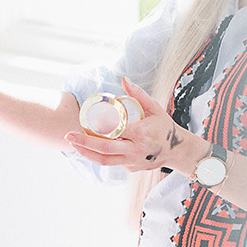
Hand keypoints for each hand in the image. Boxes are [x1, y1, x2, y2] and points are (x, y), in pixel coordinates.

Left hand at [64, 77, 204, 173]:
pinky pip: (111, 162)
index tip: (85, 121)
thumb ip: (138, 94)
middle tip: (68, 135)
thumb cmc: (164, 127)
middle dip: (85, 142)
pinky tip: (88, 147)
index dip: (100, 127)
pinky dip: (98, 155)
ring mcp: (133, 161)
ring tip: (72, 144)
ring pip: (105, 160)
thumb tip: (124, 79)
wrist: (177, 152)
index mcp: (143, 133)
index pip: (117, 130)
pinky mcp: (131, 168)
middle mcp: (137, 149)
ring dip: (86, 153)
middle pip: (106, 148)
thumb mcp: (155, 108)